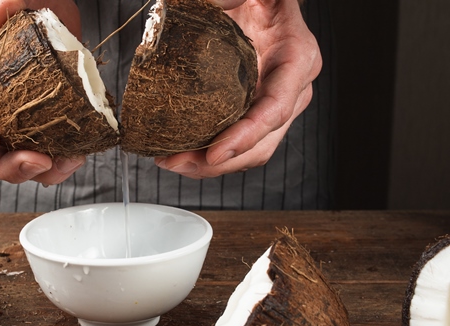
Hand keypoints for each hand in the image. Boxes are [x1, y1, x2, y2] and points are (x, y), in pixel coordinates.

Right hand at [0, 0, 84, 184]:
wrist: (45, 2)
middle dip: (7, 166)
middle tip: (37, 161)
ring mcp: (14, 118)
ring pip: (17, 159)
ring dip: (41, 171)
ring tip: (66, 163)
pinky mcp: (44, 120)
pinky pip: (49, 149)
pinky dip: (63, 158)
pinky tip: (79, 154)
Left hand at [155, 0, 321, 178]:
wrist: (253, 0)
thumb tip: (209, 6)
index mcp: (297, 58)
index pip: (276, 109)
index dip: (247, 137)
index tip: (215, 153)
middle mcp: (292, 89)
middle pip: (262, 142)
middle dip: (220, 161)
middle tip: (177, 162)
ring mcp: (273, 105)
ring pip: (250, 152)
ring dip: (211, 165)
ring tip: (172, 162)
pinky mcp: (253, 113)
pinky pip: (237, 144)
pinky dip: (209, 155)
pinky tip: (181, 153)